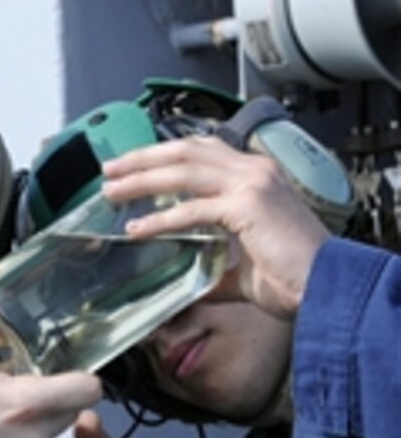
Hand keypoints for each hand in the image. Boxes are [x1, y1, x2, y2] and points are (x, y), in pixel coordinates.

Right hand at [0, 263, 102, 437]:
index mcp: (21, 402)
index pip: (89, 389)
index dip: (82, 372)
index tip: (64, 363)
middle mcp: (29, 436)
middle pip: (75, 409)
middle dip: (60, 391)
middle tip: (32, 374)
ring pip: (54, 430)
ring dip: (42, 414)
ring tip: (9, 397)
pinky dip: (22, 435)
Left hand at [101, 136, 328, 319]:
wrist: (327, 287)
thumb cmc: (294, 278)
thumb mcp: (244, 264)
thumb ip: (214, 265)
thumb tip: (191, 278)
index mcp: (257, 175)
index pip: (202, 150)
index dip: (165, 154)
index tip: (134, 164)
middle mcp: (254, 171)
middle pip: (186, 151)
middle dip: (143, 158)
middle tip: (110, 169)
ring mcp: (252, 184)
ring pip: (183, 171)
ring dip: (142, 179)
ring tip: (112, 190)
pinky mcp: (246, 206)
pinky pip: (191, 209)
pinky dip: (159, 219)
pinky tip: (135, 228)